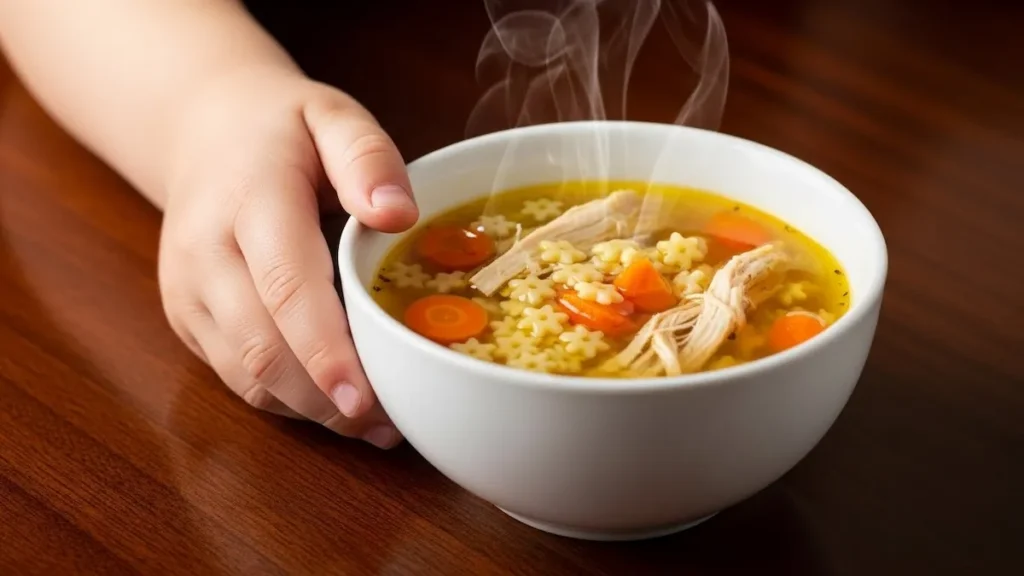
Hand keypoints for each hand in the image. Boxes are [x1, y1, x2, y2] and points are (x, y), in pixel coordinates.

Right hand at [158, 67, 417, 447]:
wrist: (203, 130)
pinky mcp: (185, 318)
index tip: (366, 398)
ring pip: (245, 376)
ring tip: (375, 423)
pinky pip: (234, 376)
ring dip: (310, 411)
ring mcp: (187, 292)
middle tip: (392, 426)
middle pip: (262, 349)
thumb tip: (399, 215)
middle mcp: (205, 254)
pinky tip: (334, 403)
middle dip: (326, 400)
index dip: (325, 351)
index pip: (286, 287)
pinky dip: (286, 400)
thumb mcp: (333, 115)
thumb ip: (368, 157)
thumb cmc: (282, 129)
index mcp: (249, 201)